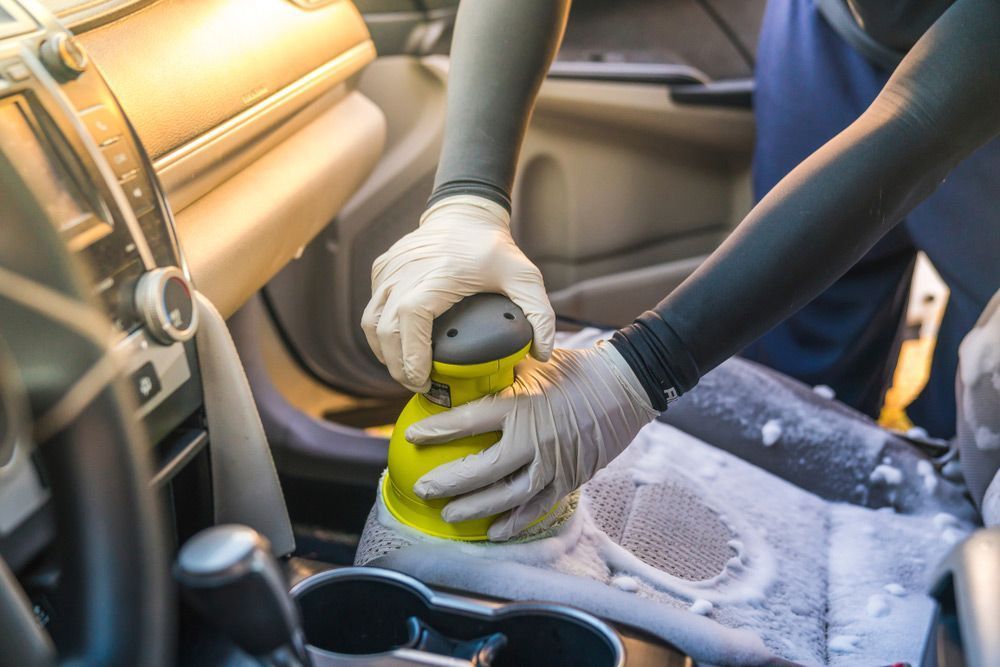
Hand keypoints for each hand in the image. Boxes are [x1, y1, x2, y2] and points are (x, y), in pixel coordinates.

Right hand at [362, 195, 554, 392]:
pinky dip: (380, 332)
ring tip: (406, 371)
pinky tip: (399, 346)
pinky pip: (372, 308)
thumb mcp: (524, 277)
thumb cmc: (492, 247)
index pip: (410, 318)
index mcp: (437, 275)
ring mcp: (389, 270)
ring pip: (371, 322)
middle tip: (419, 384)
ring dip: (384, 353)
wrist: (464, 211)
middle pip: (385, 329)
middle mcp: (406, 272)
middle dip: (398, 365)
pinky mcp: (381, 269)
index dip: (411, 354)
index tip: (423, 379)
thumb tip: (541, 353)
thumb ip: (540, 315)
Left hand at [407, 342, 657, 540]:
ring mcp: (552, 463)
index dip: (438, 431)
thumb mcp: (533, 362)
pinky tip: (494, 531)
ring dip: (476, 508)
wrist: (625, 387)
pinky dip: (516, 521)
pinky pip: (538, 506)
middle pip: (483, 469)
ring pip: (507, 495)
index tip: (412, 437)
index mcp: (521, 405)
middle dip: (448, 482)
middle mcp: (534, 439)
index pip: (469, 421)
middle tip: (423, 488)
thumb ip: (500, 371)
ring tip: (449, 514)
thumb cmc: (576, 369)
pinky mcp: (569, 478)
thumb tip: (464, 371)